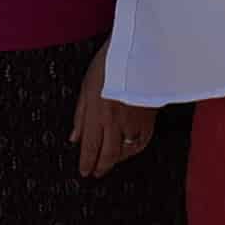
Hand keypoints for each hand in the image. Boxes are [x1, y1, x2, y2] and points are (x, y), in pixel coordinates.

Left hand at [73, 59, 154, 177]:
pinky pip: (143, 142)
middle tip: (96, 174)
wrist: (139, 51)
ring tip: (111, 162)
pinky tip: (130, 150)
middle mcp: (116, 122)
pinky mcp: (150, 118)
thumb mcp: (87, 87)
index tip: (84, 172)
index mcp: (97, 114)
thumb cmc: (110, 64)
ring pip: (126, 151)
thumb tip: (74, 138)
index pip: (91, 148)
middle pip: (109, 154)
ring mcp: (134, 121)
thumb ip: (80, 116)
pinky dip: (135, 149)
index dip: (87, 163)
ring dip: (117, 160)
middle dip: (101, 167)